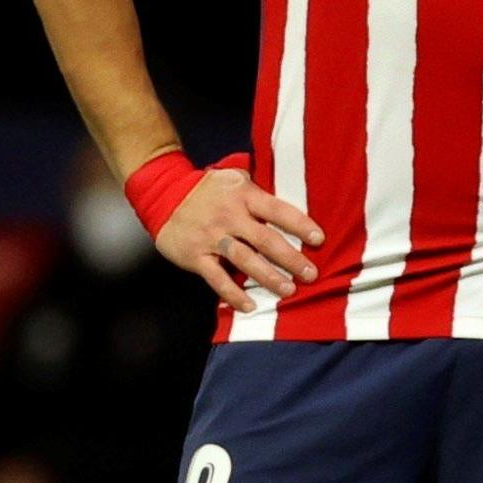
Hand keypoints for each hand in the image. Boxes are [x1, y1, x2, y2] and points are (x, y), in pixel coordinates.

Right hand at [154, 168, 322, 312]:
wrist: (163, 194)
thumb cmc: (208, 188)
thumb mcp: (234, 177)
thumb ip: (258, 188)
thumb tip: (293, 190)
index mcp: (243, 195)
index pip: (277, 210)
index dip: (299, 224)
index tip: (319, 240)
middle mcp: (230, 216)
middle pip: (265, 239)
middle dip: (290, 258)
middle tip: (310, 274)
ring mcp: (212, 237)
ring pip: (245, 260)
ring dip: (268, 277)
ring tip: (288, 290)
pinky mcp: (196, 256)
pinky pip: (217, 279)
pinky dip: (233, 294)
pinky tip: (250, 305)